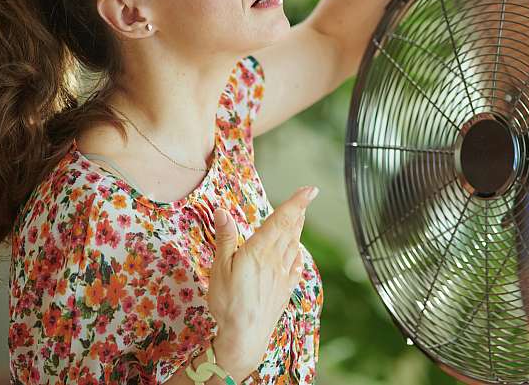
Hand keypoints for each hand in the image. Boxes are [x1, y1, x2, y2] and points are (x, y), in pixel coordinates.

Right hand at [206, 185, 317, 380]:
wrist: (245, 338)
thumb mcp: (219, 268)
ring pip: (294, 246)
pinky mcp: (284, 290)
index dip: (296, 203)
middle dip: (298, 212)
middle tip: (307, 198)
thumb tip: (223, 211)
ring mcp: (282, 276)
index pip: (281, 220)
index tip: (309, 190)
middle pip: (290, 230)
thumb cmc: (228, 303)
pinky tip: (298, 253)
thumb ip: (225, 238)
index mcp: (259, 251)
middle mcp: (276, 260)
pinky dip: (298, 255)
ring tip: (301, 218)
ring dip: (298, 229)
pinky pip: (295, 267)